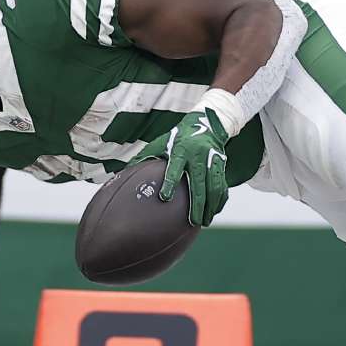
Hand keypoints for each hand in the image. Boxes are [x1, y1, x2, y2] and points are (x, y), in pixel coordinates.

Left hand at [131, 109, 229, 226]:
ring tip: (204, 222)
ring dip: (210, 206)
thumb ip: (145, 156)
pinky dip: (219, 200)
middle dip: (197, 204)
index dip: (170, 182)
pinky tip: (214, 211)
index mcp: (180, 150)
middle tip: (193, 221)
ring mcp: (211, 161)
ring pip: (213, 187)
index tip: (165, 198)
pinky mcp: (220, 165)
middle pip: (198, 183)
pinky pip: (222, 185)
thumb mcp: (161, 143)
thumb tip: (124, 171)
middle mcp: (197, 156)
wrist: (206, 124)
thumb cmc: (177, 137)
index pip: (174, 167)